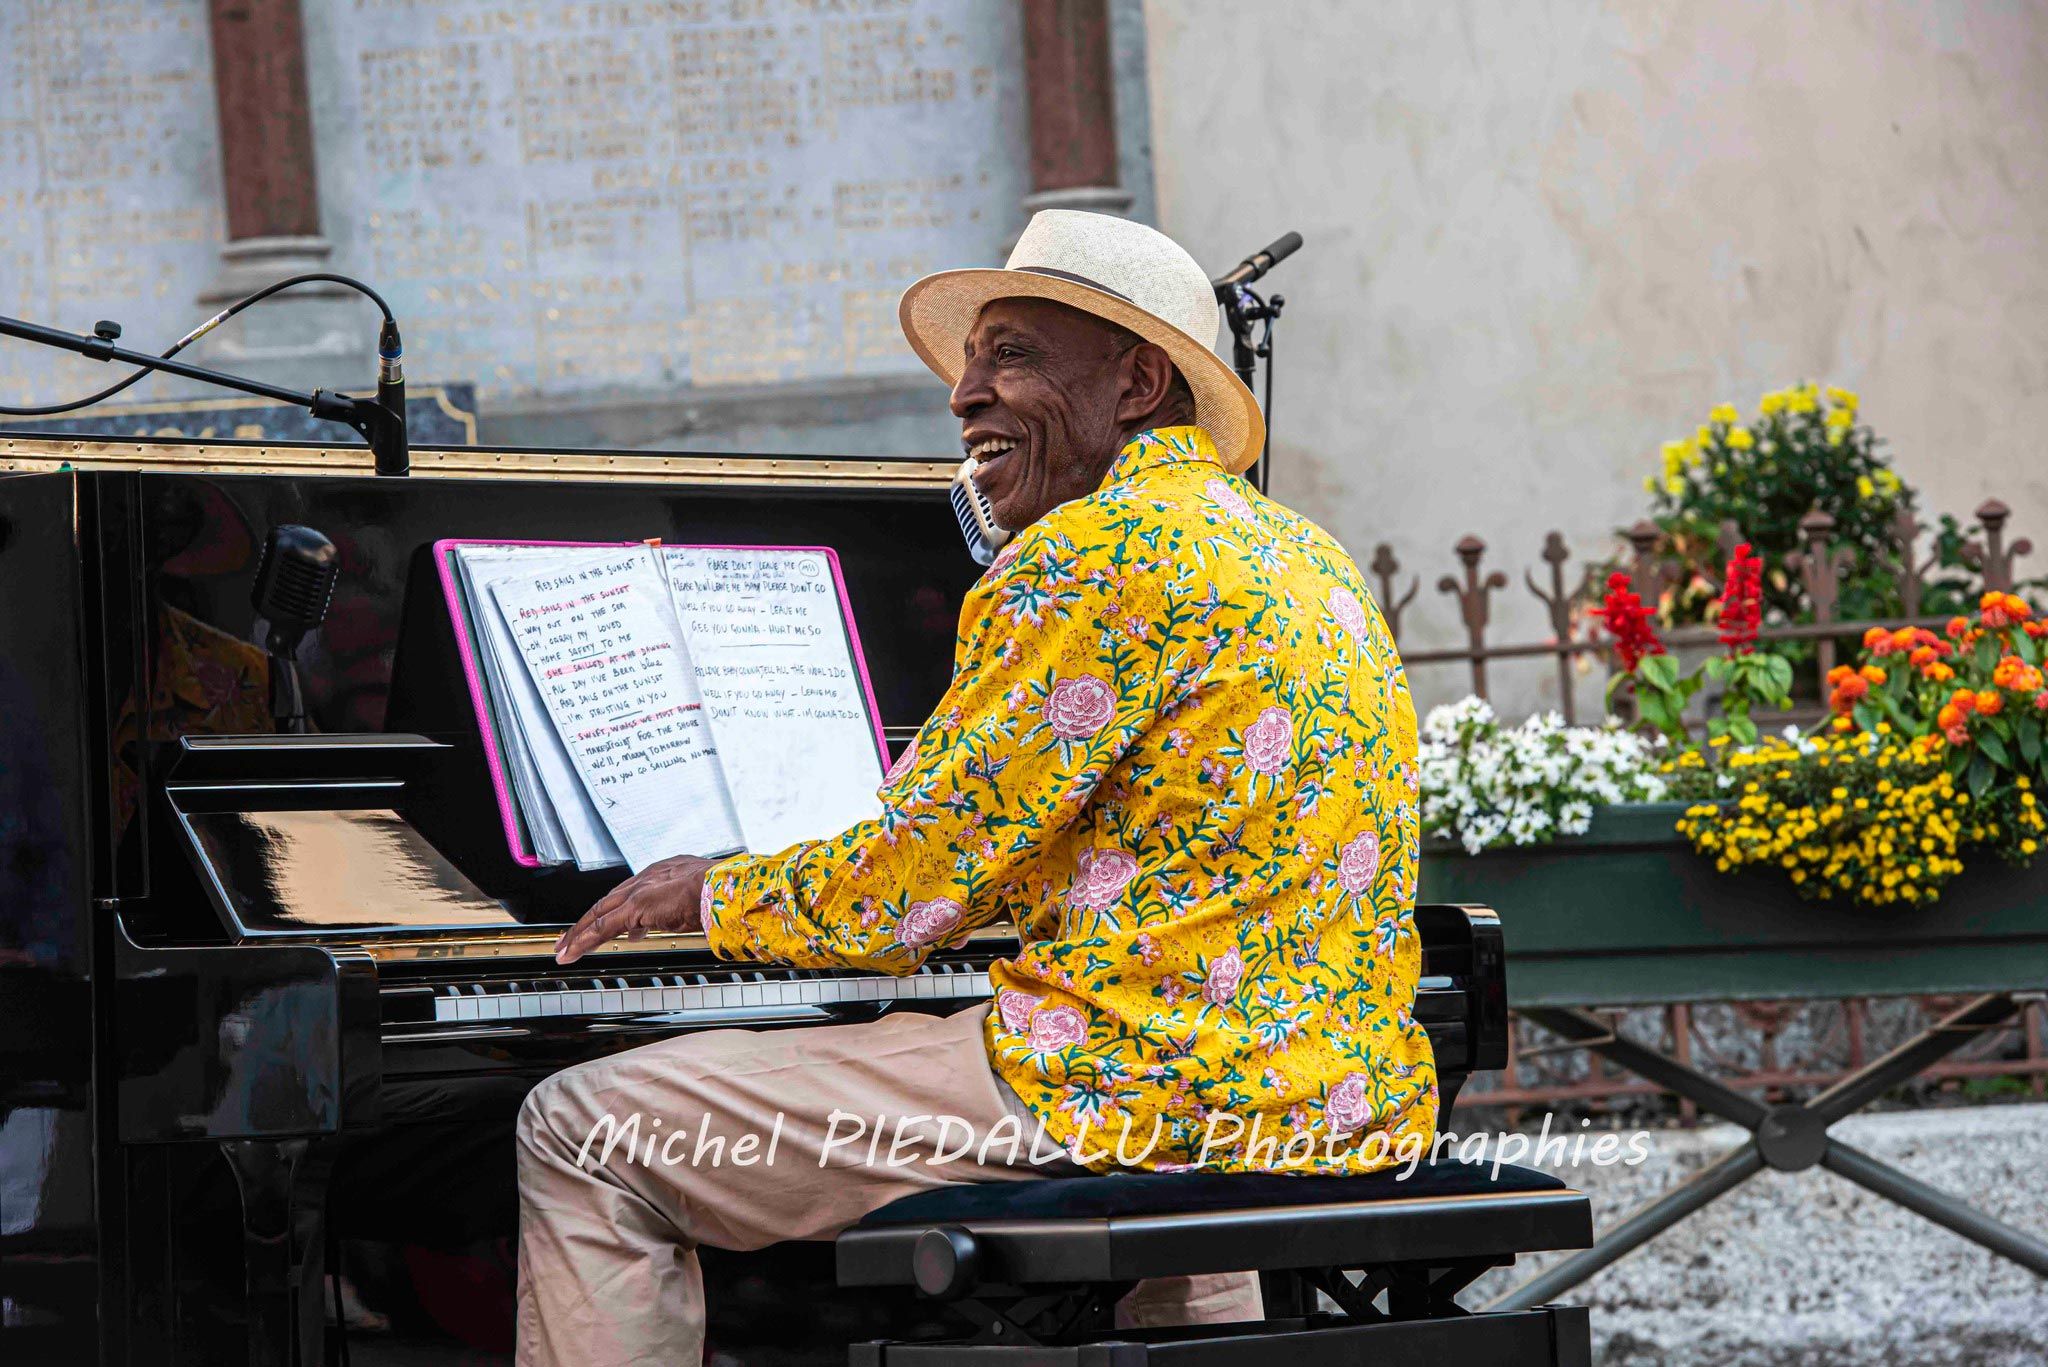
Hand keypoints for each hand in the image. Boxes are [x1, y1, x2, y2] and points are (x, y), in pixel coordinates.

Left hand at [554, 854, 718, 964]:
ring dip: (579, 933)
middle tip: (571, 937)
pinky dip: (583, 941)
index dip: (614, 910)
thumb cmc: (722, 894)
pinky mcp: (635, 907)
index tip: (606, 924)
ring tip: (565, 949)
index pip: (629, 893)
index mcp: (663, 872)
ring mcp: (639, 891)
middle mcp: (647, 877)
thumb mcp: (696, 902)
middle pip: (607, 901)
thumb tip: (669, 923)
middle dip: (586, 921)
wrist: (726, 889)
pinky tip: (571, 954)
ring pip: (598, 914)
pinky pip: (602, 927)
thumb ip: (678, 911)